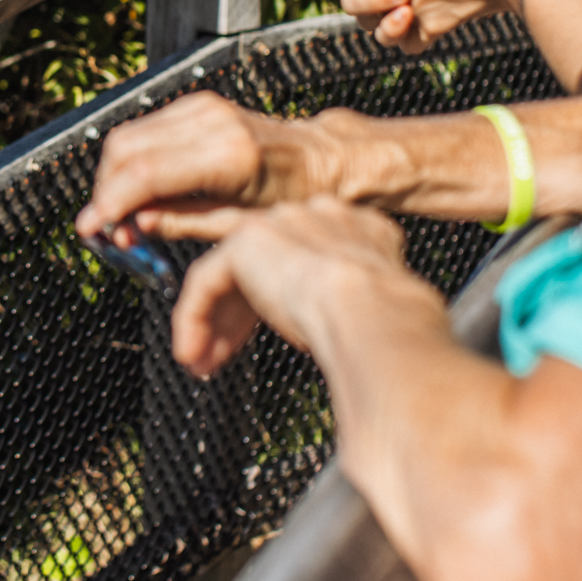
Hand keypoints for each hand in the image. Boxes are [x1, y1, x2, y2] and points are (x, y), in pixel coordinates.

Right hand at [77, 88, 338, 243]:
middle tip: (108, 229)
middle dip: (106, 190)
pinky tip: (141, 190)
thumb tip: (134, 226)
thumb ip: (183, 223)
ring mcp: (204, 108)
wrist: (325, 161)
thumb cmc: (293, 198)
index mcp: (229, 157)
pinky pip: (145, 130)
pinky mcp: (199, 105)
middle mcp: (212, 124)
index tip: (91, 228)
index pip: (145, 173)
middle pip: (125, 149)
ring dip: (115, 176)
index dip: (109, 202)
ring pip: (128, 136)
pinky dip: (132, 161)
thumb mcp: (242, 226)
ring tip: (124, 215)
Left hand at [172, 199, 416, 376]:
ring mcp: (281, 223)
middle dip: (236, 316)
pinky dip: (193, 317)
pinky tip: (192, 352)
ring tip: (199, 362)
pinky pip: (207, 279)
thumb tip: (349, 350)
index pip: (304, 260)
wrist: (377, 314)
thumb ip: (352, 313)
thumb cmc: (389, 331)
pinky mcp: (248, 240)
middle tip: (220, 355)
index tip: (271, 339)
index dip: (279, 304)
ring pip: (231, 272)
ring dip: (211, 321)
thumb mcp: (373, 317)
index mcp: (357, 232)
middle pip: (263, 264)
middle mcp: (317, 218)